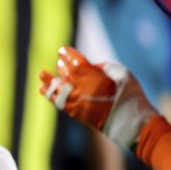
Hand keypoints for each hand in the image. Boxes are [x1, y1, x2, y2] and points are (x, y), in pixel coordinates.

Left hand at [39, 46, 158, 150]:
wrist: (129, 120)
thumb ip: (102, 67)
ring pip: (58, 87)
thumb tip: (90, 66)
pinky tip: (42, 88)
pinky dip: (49, 95)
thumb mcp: (120, 73)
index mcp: (92, 76)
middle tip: (59, 59)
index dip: (68, 54)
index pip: (75, 61)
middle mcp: (81, 87)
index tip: (63, 49)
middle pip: (65, 73)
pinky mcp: (75, 112)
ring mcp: (76, 100)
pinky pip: (57, 101)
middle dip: (61, 65)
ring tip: (42, 74)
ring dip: (49, 80)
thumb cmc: (128, 94)